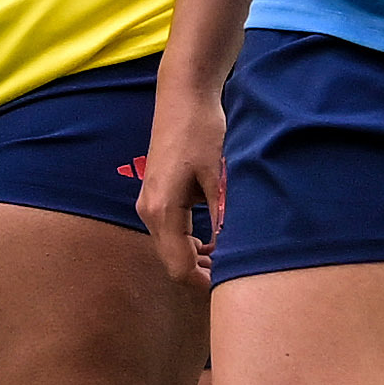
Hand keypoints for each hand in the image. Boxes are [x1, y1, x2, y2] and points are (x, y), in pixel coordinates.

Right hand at [137, 74, 228, 282]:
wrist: (182, 96)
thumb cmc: (201, 131)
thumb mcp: (218, 176)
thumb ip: (222, 216)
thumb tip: (232, 253)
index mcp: (163, 211)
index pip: (178, 266)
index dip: (203, 283)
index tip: (230, 288)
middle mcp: (148, 211)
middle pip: (171, 261)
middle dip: (200, 273)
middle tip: (235, 276)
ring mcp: (148, 203)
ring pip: (170, 247)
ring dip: (196, 258)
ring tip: (227, 258)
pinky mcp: (154, 195)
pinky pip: (169, 231)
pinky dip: (189, 242)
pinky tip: (213, 239)